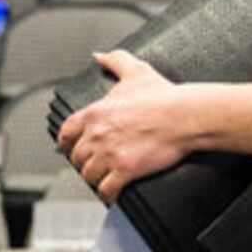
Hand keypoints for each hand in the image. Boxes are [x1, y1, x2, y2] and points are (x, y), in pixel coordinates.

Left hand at [56, 50, 192, 202]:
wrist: (185, 116)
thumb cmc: (164, 96)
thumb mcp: (136, 71)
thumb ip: (115, 61)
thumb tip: (100, 56)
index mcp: (95, 113)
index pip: (67, 132)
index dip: (66, 143)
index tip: (69, 148)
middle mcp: (97, 134)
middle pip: (77, 157)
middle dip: (84, 163)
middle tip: (93, 166)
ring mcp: (110, 154)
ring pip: (89, 175)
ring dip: (96, 180)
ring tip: (103, 181)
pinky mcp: (125, 170)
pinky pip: (107, 189)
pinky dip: (108, 194)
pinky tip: (112, 195)